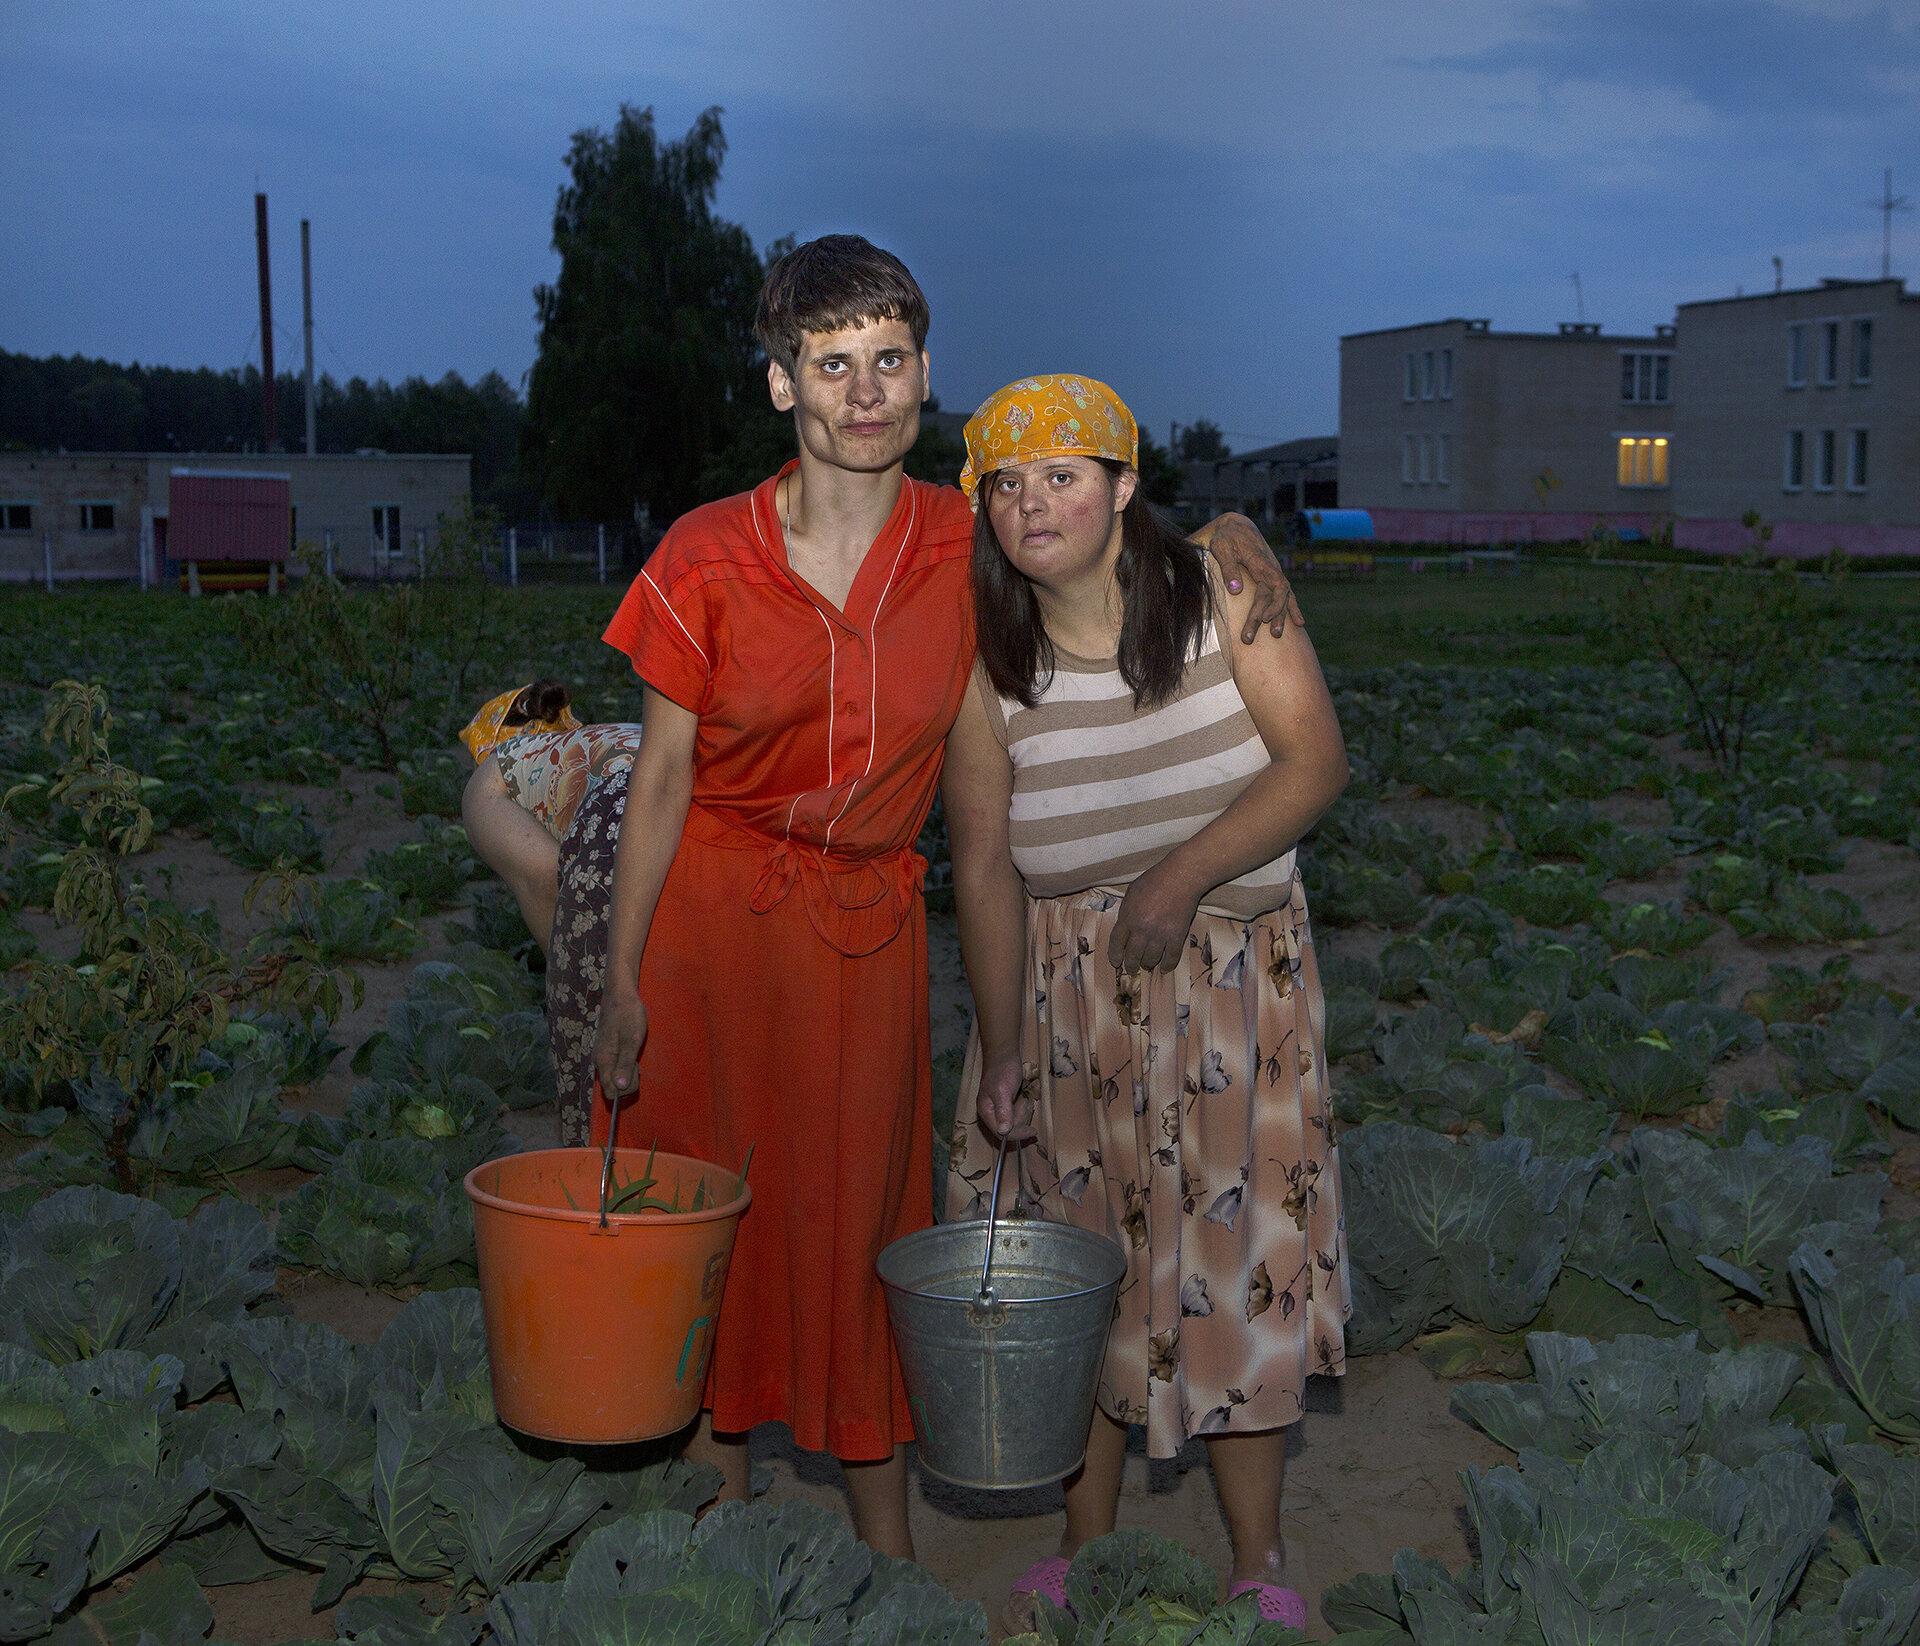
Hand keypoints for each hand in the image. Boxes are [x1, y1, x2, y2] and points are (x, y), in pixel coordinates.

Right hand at [593, 988, 649, 1110]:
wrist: (620, 996)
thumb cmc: (628, 1015)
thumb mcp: (631, 1040)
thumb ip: (625, 1065)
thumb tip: (620, 1088)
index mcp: (603, 1061)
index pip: (610, 1092)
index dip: (625, 1088)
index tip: (635, 1070)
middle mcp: (599, 1062)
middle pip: (613, 1087)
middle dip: (628, 1080)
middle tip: (635, 1059)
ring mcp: (602, 1057)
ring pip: (615, 1078)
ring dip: (628, 1072)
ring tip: (633, 1052)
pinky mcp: (607, 1053)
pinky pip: (616, 1069)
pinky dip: (626, 1065)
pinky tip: (631, 1052)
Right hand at [977, 1052, 1033, 1142]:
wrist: (1004, 1055)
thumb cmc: (1002, 1070)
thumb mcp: (1003, 1090)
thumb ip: (1003, 1111)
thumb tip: (1003, 1132)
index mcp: (986, 1112)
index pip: (1001, 1133)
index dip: (1018, 1134)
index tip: (1033, 1131)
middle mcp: (991, 1113)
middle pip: (1011, 1129)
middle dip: (1021, 1116)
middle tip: (1024, 1100)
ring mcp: (999, 1109)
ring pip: (1017, 1121)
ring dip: (1024, 1110)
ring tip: (1024, 1096)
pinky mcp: (1006, 1105)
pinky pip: (1018, 1113)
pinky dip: (1024, 1106)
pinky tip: (1024, 1096)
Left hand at [1108, 859, 1202, 973]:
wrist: (1181, 877)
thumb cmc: (1155, 879)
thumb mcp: (1132, 891)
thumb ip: (1126, 910)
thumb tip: (1124, 924)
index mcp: (1128, 917)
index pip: (1116, 943)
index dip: (1115, 955)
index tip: (1116, 962)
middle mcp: (1142, 929)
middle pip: (1132, 955)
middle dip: (1131, 965)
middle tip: (1132, 969)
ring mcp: (1160, 934)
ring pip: (1151, 959)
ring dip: (1148, 965)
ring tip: (1147, 966)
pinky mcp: (1177, 936)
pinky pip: (1171, 957)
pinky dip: (1167, 965)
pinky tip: (1164, 968)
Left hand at [1206, 513, 1303, 642]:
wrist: (1236, 526)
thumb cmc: (1226, 538)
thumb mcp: (1222, 548)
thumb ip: (1229, 568)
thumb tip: (1236, 590)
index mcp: (1261, 563)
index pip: (1274, 586)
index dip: (1272, 604)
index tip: (1264, 619)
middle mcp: (1271, 569)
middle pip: (1276, 596)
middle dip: (1268, 617)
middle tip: (1250, 638)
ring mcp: (1273, 573)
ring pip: (1283, 597)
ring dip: (1281, 616)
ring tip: (1277, 635)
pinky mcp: (1271, 577)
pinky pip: (1285, 594)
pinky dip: (1291, 608)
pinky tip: (1298, 623)